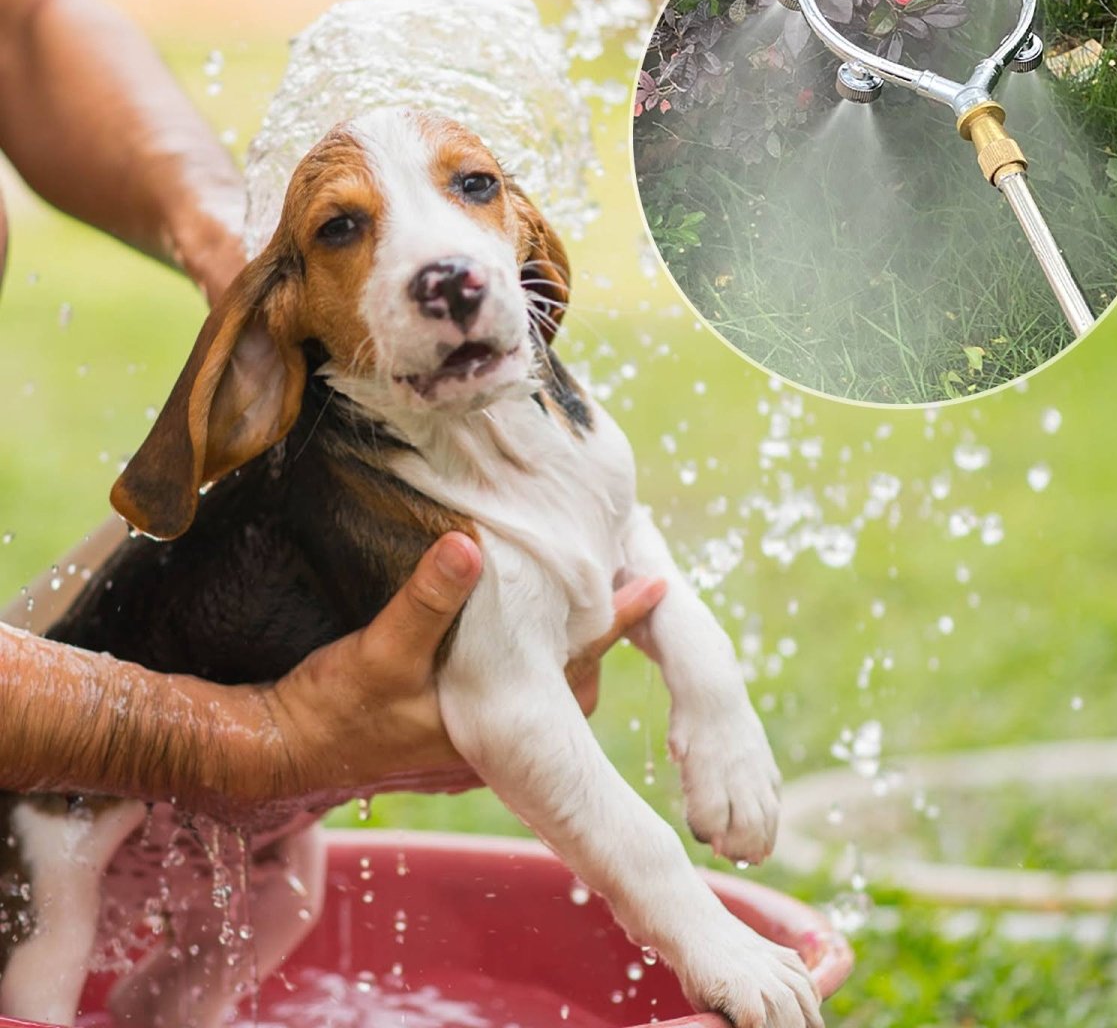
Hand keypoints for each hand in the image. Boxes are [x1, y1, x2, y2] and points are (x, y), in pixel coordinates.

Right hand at [257, 534, 665, 811]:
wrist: (280, 751)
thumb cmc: (335, 708)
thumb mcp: (380, 649)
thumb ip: (426, 599)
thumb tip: (470, 545)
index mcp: (497, 714)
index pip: (579, 658)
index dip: (619, 616)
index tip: (656, 578)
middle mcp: (497, 735)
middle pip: (573, 681)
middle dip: (599, 636)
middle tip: (618, 582)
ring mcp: (475, 739)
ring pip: (543, 690)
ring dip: (559, 649)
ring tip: (572, 600)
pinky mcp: (450, 732)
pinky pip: (508, 693)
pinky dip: (523, 662)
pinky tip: (510, 635)